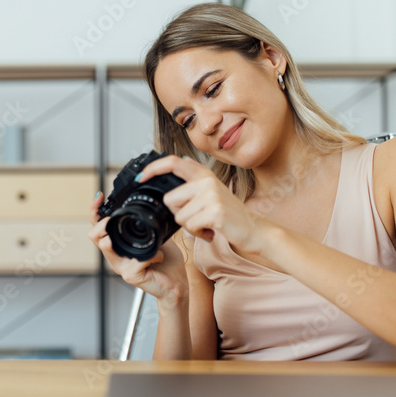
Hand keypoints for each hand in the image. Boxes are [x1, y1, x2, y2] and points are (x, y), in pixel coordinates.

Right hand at [88, 191, 187, 306]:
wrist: (176, 284)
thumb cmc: (167, 263)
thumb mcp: (156, 237)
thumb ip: (148, 225)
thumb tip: (150, 207)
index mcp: (119, 245)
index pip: (98, 226)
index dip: (95, 210)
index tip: (99, 196)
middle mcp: (115, 256)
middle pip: (93, 235)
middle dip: (100, 223)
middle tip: (112, 219)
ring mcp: (121, 266)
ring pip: (106, 245)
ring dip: (124, 237)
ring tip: (144, 239)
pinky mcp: (130, 275)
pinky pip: (135, 258)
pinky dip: (151, 254)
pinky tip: (160, 257)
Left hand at [137, 155, 265, 254]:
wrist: (254, 229)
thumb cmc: (229, 213)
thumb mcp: (213, 190)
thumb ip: (195, 179)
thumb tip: (181, 163)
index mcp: (204, 173)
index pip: (173, 162)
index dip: (154, 168)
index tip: (141, 177)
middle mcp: (206, 181)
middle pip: (169, 200)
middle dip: (178, 214)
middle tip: (197, 218)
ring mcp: (211, 195)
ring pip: (179, 216)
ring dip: (190, 227)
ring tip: (206, 224)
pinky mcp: (215, 212)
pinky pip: (190, 227)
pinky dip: (198, 234)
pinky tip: (211, 231)